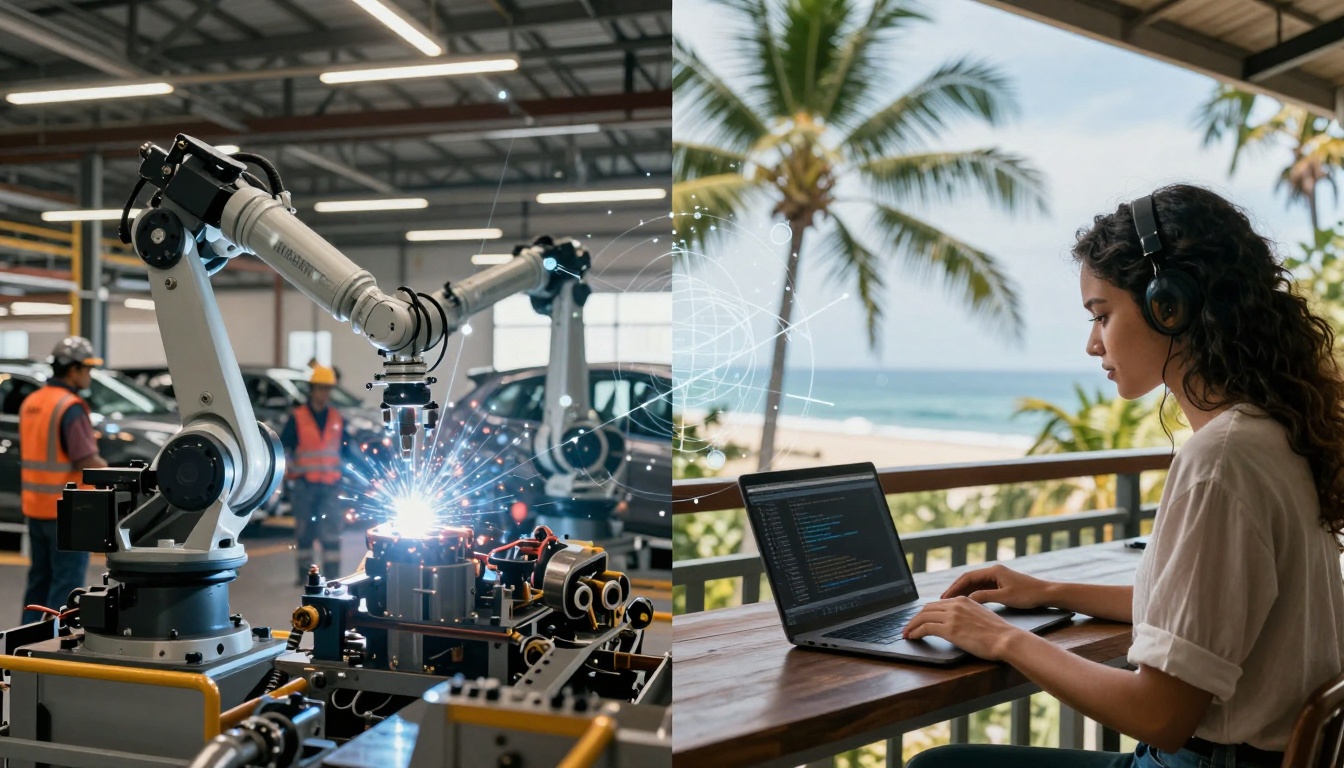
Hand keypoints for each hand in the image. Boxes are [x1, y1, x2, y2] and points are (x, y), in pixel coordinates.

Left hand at [903, 597, 1025, 660]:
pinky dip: (915, 632)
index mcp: (963, 600)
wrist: (1006, 639)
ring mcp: (952, 616)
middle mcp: (956, 605)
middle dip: (914, 618)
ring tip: (906, 633)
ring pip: (922, 617)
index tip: (919, 620)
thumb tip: (959, 623)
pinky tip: (912, 637)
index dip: (925, 613)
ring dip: (911, 626)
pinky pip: (925, 628)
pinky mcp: (950, 630)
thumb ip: (968, 614)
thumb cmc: (999, 633)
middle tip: (907, 627)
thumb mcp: (981, 615)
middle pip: (926, 609)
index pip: (937, 604)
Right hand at [940, 563, 1050, 608]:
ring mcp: (997, 578)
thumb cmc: (1028, 594)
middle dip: (955, 589)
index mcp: (993, 571)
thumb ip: (985, 596)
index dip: (954, 587)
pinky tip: (966, 603)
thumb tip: (967, 598)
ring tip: (951, 603)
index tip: (944, 597)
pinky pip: (982, 589)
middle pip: (969, 580)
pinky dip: (972, 595)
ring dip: (963, 593)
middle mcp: (993, 572)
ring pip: (974, 585)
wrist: (1046, 593)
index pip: (968, 577)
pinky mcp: (1001, 585)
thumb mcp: (1005, 597)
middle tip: (942, 600)